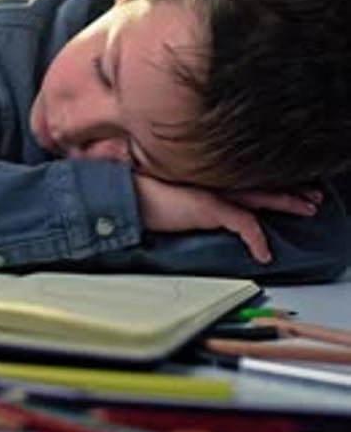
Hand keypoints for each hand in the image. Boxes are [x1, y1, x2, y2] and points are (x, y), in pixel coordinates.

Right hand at [133, 176, 321, 262]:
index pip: (244, 179)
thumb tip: (189, 214)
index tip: (287, 189)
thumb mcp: (169, 202)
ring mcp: (211, 191)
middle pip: (259, 184)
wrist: (120, 194)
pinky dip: (257, 238)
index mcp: (203, 178)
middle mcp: (212, 180)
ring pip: (261, 197)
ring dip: (287, 202)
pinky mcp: (208, 206)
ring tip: (308, 208)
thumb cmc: (138, 197)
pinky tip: (263, 253)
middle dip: (288, 191)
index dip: (268, 184)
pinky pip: (244, 223)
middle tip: (311, 196)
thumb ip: (184, 204)